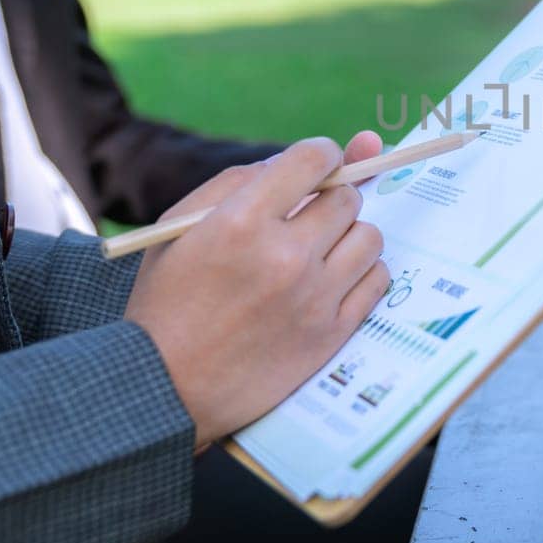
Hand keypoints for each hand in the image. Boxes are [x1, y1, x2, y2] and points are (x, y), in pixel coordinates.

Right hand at [124, 136, 389, 447]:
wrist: (165, 388)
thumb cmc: (167, 301)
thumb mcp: (180, 226)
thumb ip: (238, 180)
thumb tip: (299, 158)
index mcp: (242, 222)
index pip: (313, 159)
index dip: (322, 155)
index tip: (319, 165)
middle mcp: (285, 256)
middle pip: (347, 199)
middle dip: (330, 198)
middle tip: (307, 217)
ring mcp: (314, 298)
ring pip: (369, 237)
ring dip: (349, 236)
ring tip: (319, 250)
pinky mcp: (332, 333)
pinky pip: (377, 280)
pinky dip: (361, 272)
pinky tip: (332, 279)